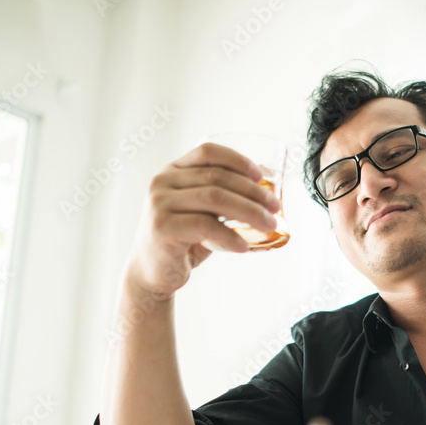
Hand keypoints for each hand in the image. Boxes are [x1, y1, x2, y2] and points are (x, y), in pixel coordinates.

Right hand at [123, 142, 281, 298]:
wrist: (150, 272)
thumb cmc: (181, 241)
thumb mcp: (200, 213)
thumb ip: (221, 200)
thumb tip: (265, 192)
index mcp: (173, 172)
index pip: (207, 152)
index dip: (237, 160)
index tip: (261, 175)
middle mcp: (163, 182)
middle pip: (217, 178)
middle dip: (253, 192)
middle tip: (276, 207)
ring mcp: (160, 204)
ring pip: (214, 198)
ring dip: (249, 212)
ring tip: (269, 225)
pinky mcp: (162, 228)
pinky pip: (205, 226)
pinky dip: (230, 236)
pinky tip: (244, 246)